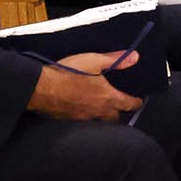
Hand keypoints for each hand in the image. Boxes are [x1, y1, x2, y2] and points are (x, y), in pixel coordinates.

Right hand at [26, 54, 141, 120]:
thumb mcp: (94, 60)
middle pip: (116, 118)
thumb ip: (116, 60)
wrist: (41, 87)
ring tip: (104, 111)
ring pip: (100, 123)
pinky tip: (84, 113)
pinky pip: (84, 123)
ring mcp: (84, 118)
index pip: (129, 104)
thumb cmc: (68, 72)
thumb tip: (135, 57)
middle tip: (121, 108)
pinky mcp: (70, 121)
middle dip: (120, 113)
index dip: (136, 103)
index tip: (139, 102)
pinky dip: (88, 119)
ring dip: (104, 118)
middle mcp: (98, 111)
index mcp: (108, 98)